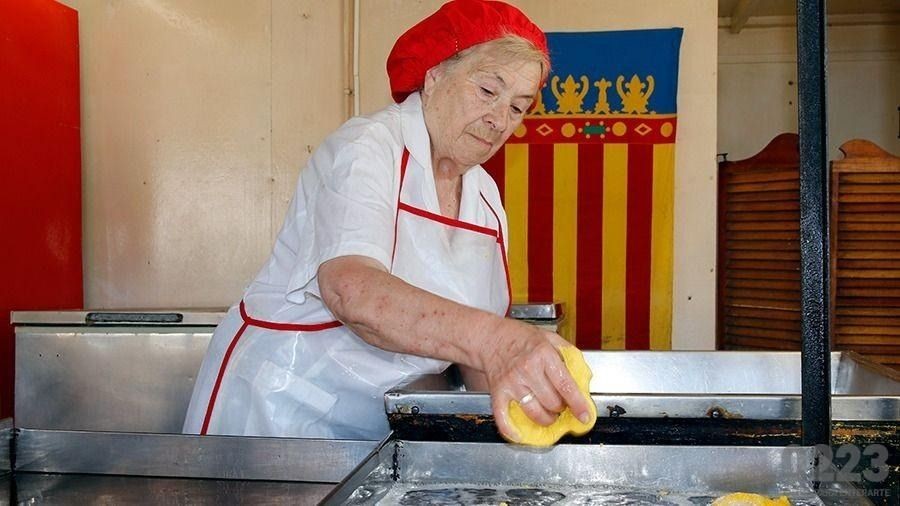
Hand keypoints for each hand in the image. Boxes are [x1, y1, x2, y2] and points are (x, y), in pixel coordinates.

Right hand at [478, 318, 592, 442]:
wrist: (490, 337)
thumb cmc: (520, 337)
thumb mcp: (549, 337)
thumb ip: (569, 354)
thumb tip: (583, 377)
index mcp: (543, 354)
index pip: (565, 385)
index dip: (578, 404)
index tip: (585, 415)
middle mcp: (527, 369)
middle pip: (552, 402)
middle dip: (561, 408)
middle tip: (560, 404)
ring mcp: (512, 382)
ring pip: (534, 412)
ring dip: (546, 419)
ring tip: (548, 414)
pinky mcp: (498, 391)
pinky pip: (503, 416)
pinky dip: (511, 429)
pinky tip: (519, 434)